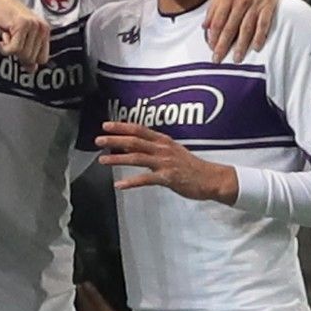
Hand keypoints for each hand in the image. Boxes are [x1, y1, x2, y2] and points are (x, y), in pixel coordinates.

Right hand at [0, 0, 49, 68]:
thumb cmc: (3, 15)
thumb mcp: (19, 35)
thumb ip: (27, 51)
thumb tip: (32, 69)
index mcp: (44, 29)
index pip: (43, 58)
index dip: (29, 59)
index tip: (18, 52)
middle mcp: (42, 27)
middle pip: (32, 58)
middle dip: (17, 53)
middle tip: (10, 40)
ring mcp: (33, 25)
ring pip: (23, 54)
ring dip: (10, 48)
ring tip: (7, 35)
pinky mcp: (22, 25)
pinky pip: (14, 49)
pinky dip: (4, 47)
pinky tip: (3, 36)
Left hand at [96, 122, 238, 202]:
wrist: (212, 179)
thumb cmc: (193, 167)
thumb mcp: (174, 152)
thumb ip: (156, 149)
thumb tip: (135, 147)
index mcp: (164, 141)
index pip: (139, 129)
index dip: (122, 126)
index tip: (106, 125)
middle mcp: (163, 149)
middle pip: (134, 141)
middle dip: (115, 139)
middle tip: (98, 140)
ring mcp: (165, 163)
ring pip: (137, 158)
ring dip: (118, 158)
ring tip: (102, 160)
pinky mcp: (168, 178)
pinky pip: (146, 179)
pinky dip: (131, 182)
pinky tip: (119, 185)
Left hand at [207, 0, 283, 62]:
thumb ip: (214, 7)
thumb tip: (204, 26)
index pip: (218, 20)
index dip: (213, 36)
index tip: (211, 48)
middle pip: (230, 27)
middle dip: (223, 45)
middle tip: (219, 59)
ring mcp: (256, 2)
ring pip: (246, 27)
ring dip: (241, 45)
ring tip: (237, 59)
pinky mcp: (269, 3)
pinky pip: (264, 23)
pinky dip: (260, 36)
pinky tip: (256, 47)